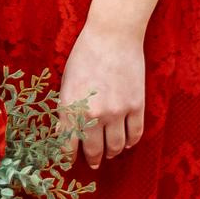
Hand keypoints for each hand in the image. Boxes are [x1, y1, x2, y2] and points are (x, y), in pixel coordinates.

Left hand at [59, 22, 145, 168]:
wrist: (112, 35)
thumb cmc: (85, 55)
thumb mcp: (67, 81)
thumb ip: (66, 109)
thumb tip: (63, 133)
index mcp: (71, 107)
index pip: (68, 144)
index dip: (68, 157)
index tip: (69, 162)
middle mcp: (93, 114)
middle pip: (94, 150)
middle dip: (93, 159)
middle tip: (93, 163)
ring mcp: (117, 112)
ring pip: (116, 146)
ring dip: (112, 153)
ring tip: (110, 153)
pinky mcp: (136, 106)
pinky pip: (135, 134)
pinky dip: (131, 142)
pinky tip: (127, 142)